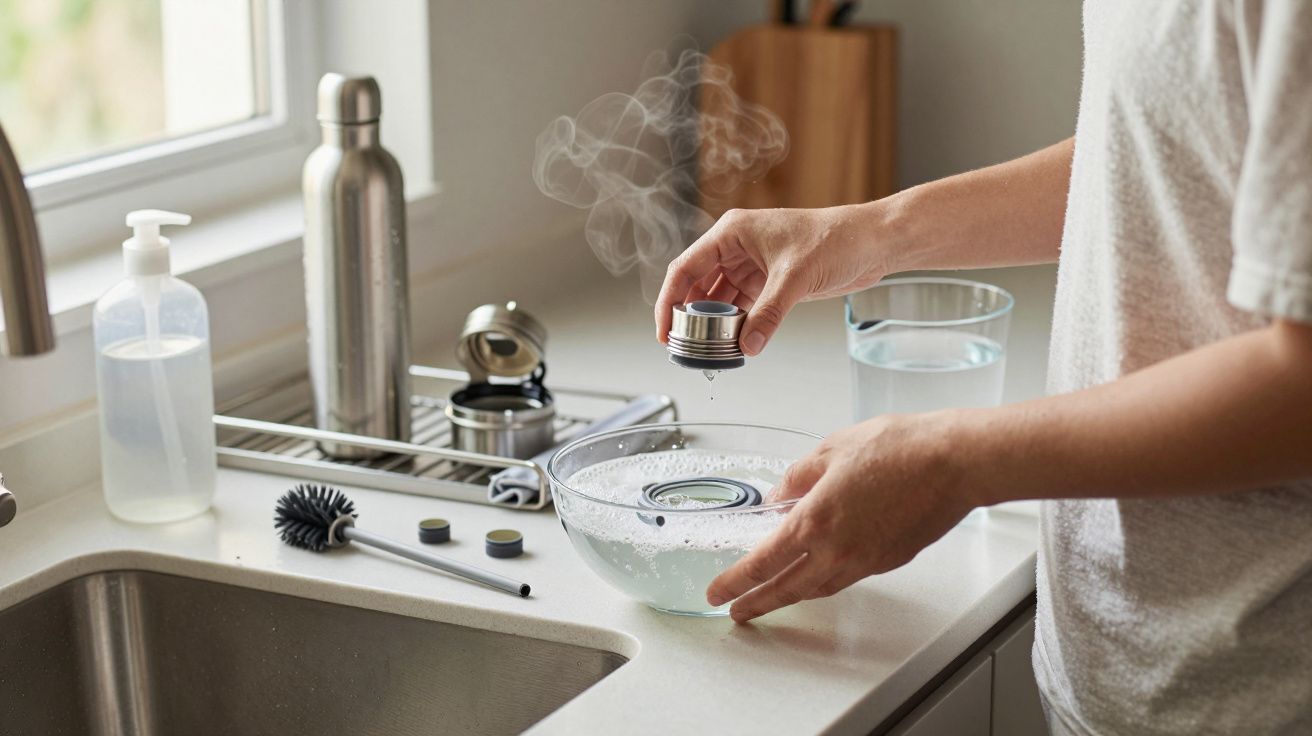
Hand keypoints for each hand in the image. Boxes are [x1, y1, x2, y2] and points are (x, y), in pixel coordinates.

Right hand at [655, 204, 890, 355]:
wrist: (872, 242)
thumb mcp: (795, 278)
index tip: (664, 329)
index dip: (669, 300)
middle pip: (698, 285)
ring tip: (709, 349)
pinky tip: (734, 342)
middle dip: (690, 315)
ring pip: (719, 298)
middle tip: (686, 346)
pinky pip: (742, 306)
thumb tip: (747, 345)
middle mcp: (737, 247)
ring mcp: (752, 264)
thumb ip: (768, 314)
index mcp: (732, 232)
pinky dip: (736, 324)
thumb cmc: (836, 239)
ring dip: (714, 323)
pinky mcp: (769, 281)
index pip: (686, 268)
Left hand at [706, 412, 975, 622]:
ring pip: (818, 588)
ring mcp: (865, 560)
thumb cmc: (899, 448)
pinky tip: (816, 575)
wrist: (953, 462)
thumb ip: (797, 478)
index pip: (763, 562)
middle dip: (756, 602)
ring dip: (790, 597)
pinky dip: (823, 581)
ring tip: (770, 599)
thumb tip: (777, 498)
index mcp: (815, 521)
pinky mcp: (888, 560)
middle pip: (787, 588)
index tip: (717, 592)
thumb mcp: (830, 449)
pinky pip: (845, 578)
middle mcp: (837, 550)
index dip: (735, 581)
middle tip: (736, 611)